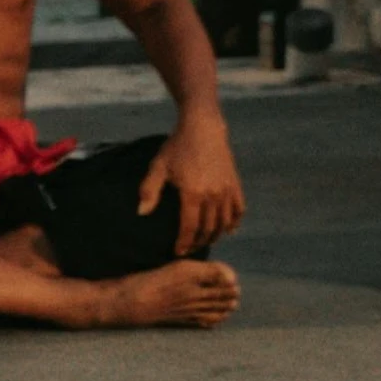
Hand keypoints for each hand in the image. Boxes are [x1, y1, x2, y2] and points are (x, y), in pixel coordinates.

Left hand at [146, 119, 245, 252]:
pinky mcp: (235, 184)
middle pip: (208, 228)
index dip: (184, 243)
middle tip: (189, 250)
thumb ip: (149, 191)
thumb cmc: (177, 147)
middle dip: (198, 242)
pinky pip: (239, 209)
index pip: (189, 227)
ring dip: (215, 235)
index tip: (178, 252)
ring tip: (204, 241)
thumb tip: (141, 213)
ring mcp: (227, 190)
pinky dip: (234, 222)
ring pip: (224, 222)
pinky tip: (229, 230)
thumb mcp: (158, 167)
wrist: (203, 128)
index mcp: (193, 194)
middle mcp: (213, 195)